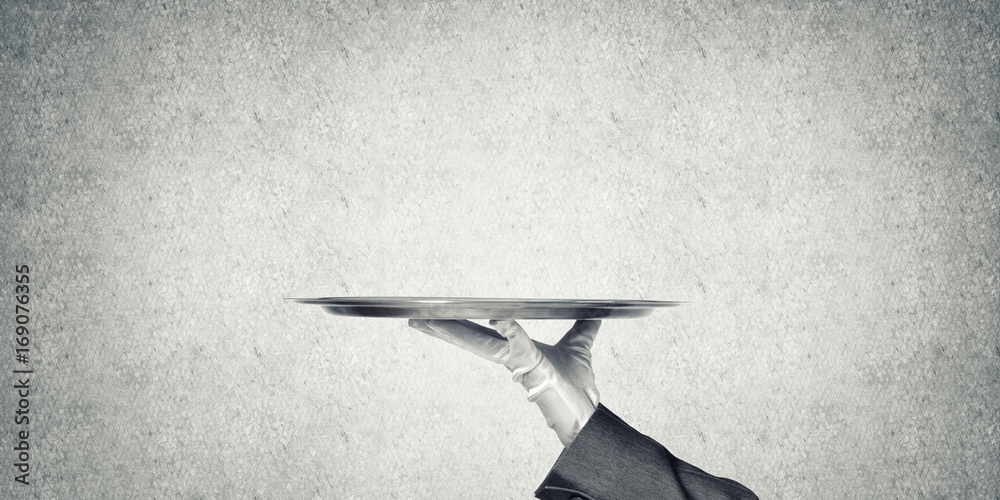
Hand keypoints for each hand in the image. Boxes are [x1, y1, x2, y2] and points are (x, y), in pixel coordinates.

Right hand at [408, 318, 600, 445]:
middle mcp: (510, 359)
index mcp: (515, 352)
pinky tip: (500, 317)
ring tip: (430, 322)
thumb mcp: (580, 347)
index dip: (460, 326)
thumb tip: (595, 314)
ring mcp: (518, 363)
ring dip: (455, 333)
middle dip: (444, 330)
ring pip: (481, 343)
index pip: (482, 335)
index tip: (440, 317)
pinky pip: (519, 343)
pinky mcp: (532, 365)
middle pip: (471, 340)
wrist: (587, 412)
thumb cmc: (579, 387)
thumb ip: (582, 330)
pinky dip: (510, 329)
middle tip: (418, 319)